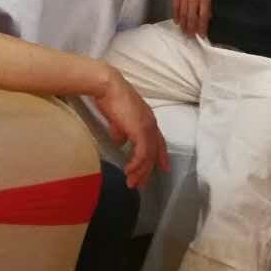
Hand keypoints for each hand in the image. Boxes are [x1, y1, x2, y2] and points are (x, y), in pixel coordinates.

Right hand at [92, 66, 168, 188]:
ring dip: (140, 171)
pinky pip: (142, 155)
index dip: (161, 155)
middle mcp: (151, 124)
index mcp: (148, 119)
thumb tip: (121, 141)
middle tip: (140, 184)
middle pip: (154, 152)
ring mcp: (147, 128)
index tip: (163, 168)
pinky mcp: (141, 132)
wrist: (108, 86)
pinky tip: (128, 171)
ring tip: (132, 183)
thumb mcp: (117, 118)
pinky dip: (136, 165)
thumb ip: (121, 130)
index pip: (158, 141)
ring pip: (148, 156)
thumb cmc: (110, 97)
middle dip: (147, 170)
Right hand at [172, 0, 211, 35]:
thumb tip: (208, 15)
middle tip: (191, 38)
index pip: (203, 15)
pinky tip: (176, 22)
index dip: (202, 26)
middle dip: (192, 28)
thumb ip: (208, 1)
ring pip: (184, 14)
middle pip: (192, 17)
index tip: (202, 35)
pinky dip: (176, 15)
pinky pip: (176, 7)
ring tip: (184, 33)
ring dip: (184, 24)